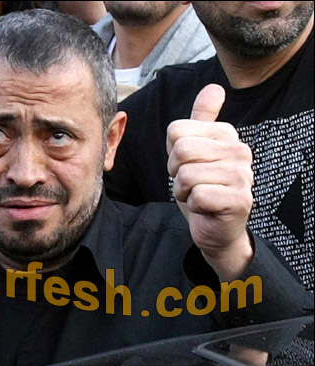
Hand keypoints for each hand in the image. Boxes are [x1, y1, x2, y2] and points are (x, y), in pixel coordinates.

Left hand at [166, 84, 253, 280]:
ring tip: (198, 195)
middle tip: (191, 184)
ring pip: (186, 174)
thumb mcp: (194, 152)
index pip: (176, 130)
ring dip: (184, 191)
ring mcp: (243, 175)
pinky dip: (194, 206)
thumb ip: (201, 120)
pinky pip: (197, 196)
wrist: (216, 228)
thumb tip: (214, 87)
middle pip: (180, 150)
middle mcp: (240, 150)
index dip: (172, 152)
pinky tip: (206, 208)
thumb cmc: (202, 188)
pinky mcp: (239, 199)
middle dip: (176, 173)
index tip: (187, 166)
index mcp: (226, 134)